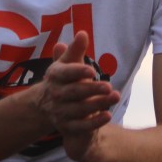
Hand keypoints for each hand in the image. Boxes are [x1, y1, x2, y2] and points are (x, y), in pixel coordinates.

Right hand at [38, 31, 119, 161]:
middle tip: (108, 86)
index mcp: (55, 75)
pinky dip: (94, 122)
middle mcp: (56, 94)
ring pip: (79, 109)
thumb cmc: (64, 77)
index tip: (92, 70)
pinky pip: (80, 127)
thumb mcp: (67, 62)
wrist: (46, 104)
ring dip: (97, 104)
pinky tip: (108, 115)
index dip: (77, 72)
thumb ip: (75, 49)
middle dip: (91, 89)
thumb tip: (83, 34)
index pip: (65, 73)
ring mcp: (60, 111)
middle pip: (74, 92)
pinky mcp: (66, 126)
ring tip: (115, 97)